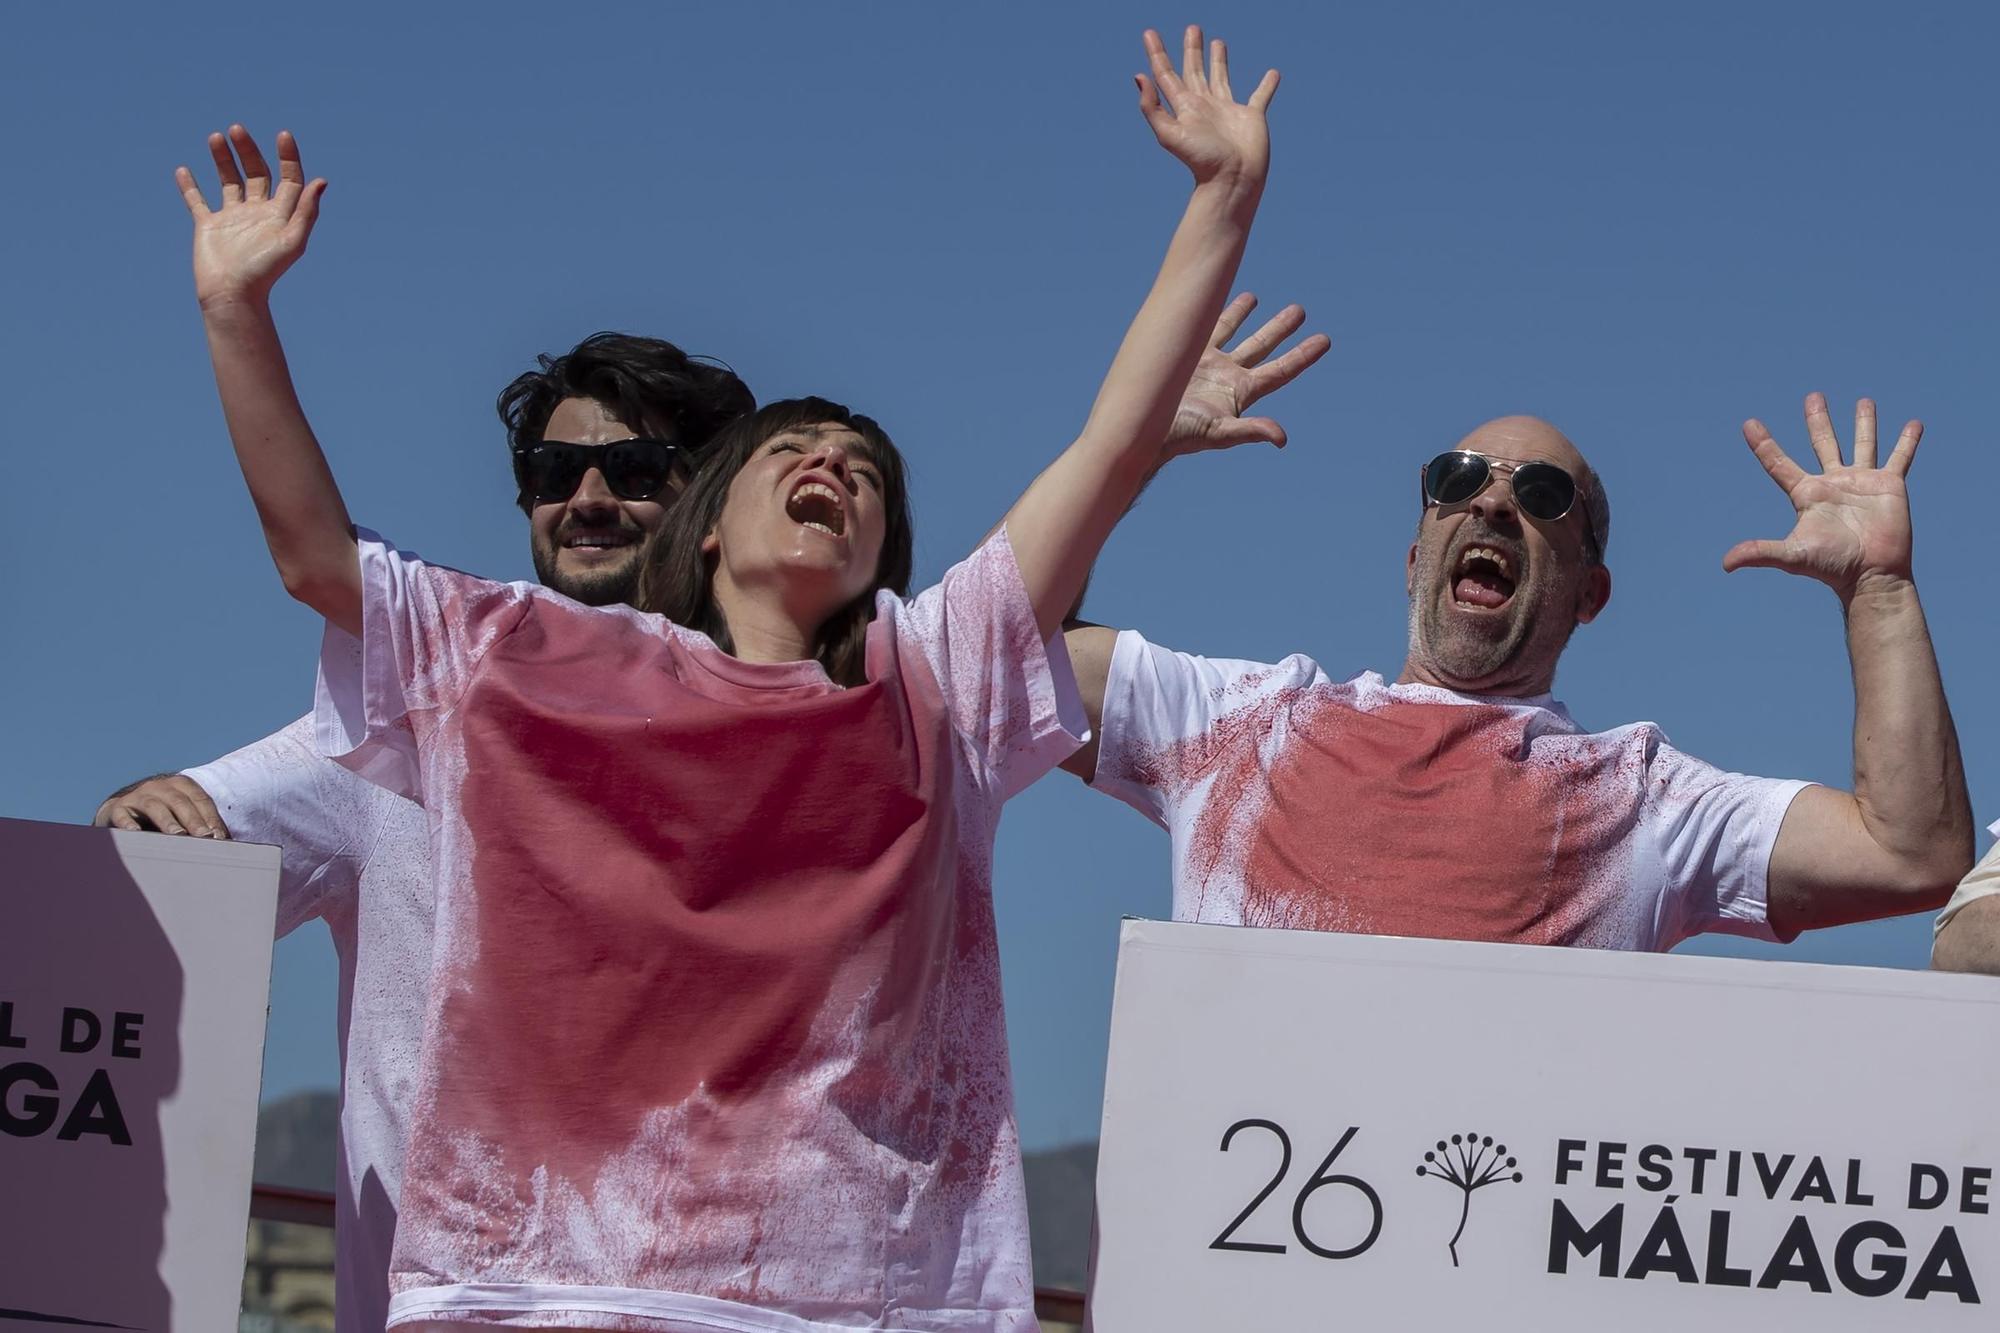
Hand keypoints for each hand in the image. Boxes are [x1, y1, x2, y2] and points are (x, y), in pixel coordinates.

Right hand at [94, 775, 228, 838]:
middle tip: (204, 837)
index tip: (219, 836)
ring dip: (168, 821)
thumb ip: (201, 825)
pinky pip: (122, 815)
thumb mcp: (183, 815)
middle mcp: (160, 787)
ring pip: (155, 806)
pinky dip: (129, 824)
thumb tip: (225, 844)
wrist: (123, 808)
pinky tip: (136, 833)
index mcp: (182, 785)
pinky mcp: (117, 808)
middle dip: (194, 820)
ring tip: (178, 835)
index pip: (201, 800)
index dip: (211, 817)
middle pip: (180, 802)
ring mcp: (138, 795)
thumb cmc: (163, 815)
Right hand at [175, 126, 326, 309]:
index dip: (288, 157)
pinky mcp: (209, 227)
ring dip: (223, 159)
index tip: (282, 136)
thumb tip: (321, 181)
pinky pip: (197, 202)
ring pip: (229, 181)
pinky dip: (189, 186)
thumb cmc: (265, 271)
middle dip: (248, 150)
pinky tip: (183, 170)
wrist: (233, 294)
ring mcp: (233, 219)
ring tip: (216, 137)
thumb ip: (306, 210)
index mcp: (280, 214)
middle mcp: (258, 213)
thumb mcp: (293, 240)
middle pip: (256, 173)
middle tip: (236, 129)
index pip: (288, 178)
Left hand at [1137, 26, 1277, 188]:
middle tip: (1193, 29)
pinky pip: (1261, 96)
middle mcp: (1204, 106)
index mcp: (1184, 107)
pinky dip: (1267, 85)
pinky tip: (1273, 74)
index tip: (1149, 34)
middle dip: (1192, 50)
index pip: (1166, 75)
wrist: (1233, 179)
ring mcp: (1228, 111)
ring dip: (1219, 61)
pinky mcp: (1252, 117)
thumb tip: (1139, 76)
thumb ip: (1152, 107)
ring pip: (1222, 78)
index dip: (1157, 54)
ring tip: (1218, 42)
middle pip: (1194, 71)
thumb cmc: (1202, 160)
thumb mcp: (1170, 134)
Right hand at [1164, 293, 1330, 454]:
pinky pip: (1205, 326)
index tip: (1325, 340)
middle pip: (1263, 347)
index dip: (1303, 355)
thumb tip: (1281, 438)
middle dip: (1281, 328)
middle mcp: (1228, 375)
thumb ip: (1249, 431)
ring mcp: (1207, 363)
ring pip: (1233, 332)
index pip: (1281, 371)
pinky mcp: (1185, 353)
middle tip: (1299, 311)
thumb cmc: (1180, 435)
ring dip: (1246, 314)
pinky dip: (1214, 311)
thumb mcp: (1218, 433)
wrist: (1143, 426)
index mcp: (1241, 392)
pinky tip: (1220, 296)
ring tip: (1255, 297)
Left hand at [1722, 393, 1920, 597]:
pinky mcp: (1890, 486)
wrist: (1871, 574)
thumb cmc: (1832, 565)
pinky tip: (1914, 424)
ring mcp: (1862, 482)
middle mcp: (1833, 483)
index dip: (1763, 444)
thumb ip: (1759, 552)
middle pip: (1822, 443)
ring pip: (1863, 443)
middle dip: (1818, 420)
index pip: (1778, 463)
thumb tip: (1725, 564)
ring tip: (1865, 401)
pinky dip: (1907, 441)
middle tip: (1813, 396)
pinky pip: (1900, 457)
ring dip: (1863, 422)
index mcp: (1807, 494)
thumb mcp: (1792, 554)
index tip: (1749, 423)